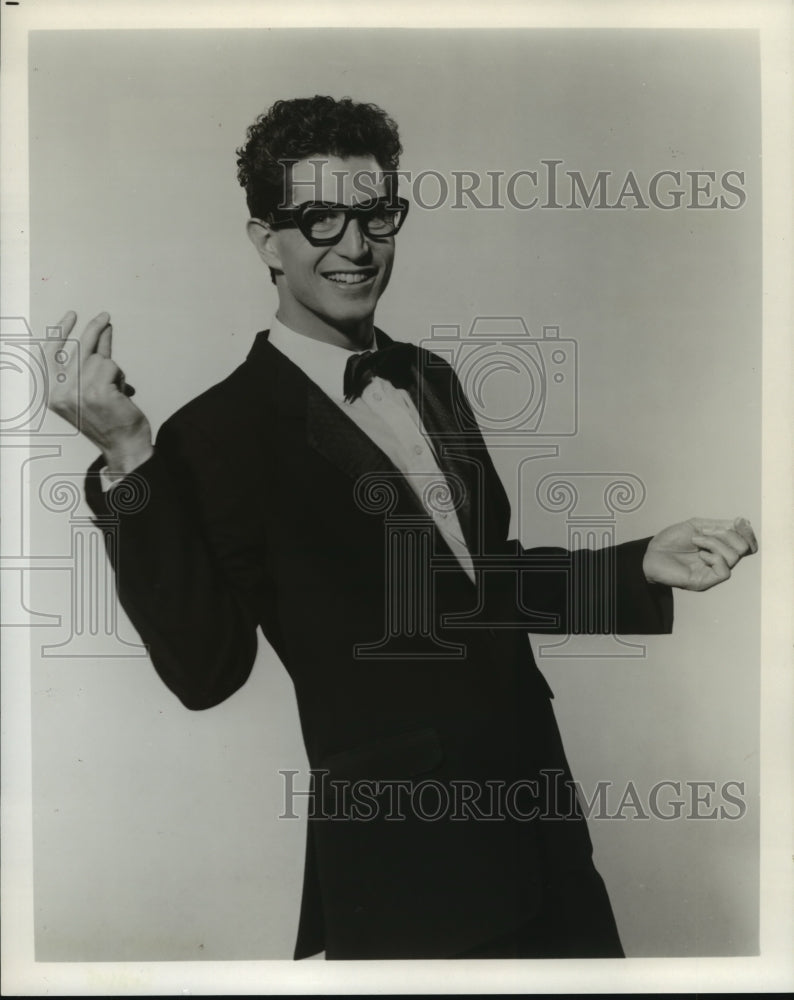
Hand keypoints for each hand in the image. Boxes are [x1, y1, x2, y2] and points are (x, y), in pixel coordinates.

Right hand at [45, 311, 153, 474]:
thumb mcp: (91, 389)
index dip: (60, 333)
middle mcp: (60, 393)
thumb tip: (100, 333)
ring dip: (113, 371)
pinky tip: (120, 394)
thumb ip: (92, 362)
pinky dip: (119, 377)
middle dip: (93, 329)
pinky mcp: (97, 391)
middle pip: (77, 349)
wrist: (123, 447)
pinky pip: (111, 367)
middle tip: (105, 316)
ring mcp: (78, 392)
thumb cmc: (109, 421)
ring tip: (115, 391)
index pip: (50, 355)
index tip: (71, 315)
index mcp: (53, 395)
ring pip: (99, 359)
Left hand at [643, 517, 757, 591]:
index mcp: (720, 546)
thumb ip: (720, 525)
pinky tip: (700, 555)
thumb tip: (743, 522)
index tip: (739, 521)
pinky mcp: (706, 581)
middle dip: (729, 535)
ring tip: (696, 541)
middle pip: (744, 548)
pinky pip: (724, 571)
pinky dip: (714, 557)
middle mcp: (720, 560)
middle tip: (707, 532)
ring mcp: (714, 571)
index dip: (748, 532)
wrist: (651, 553)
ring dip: (714, 543)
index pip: (747, 543)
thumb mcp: (696, 526)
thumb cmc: (671, 540)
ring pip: (734, 556)